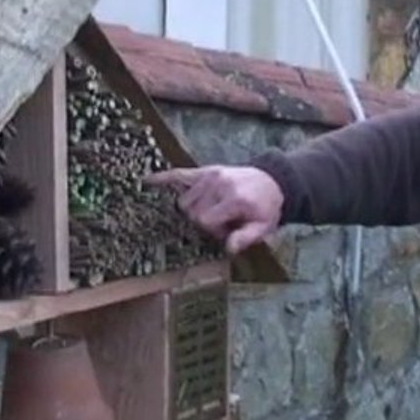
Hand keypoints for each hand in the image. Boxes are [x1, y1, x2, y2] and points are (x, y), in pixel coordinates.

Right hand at [145, 165, 282, 254]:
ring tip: (213, 210)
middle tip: (221, 221)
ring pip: (184, 199)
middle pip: (192, 210)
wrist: (273, 182)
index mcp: (233, 198)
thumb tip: (228, 248)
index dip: (212, 230)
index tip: (225, 230)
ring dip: (194, 208)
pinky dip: (163, 178)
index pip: (205, 220)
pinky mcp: (205, 170)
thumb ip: (245, 238)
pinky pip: (179, 174)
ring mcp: (210, 175)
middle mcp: (219, 184)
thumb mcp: (263, 227)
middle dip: (203, 220)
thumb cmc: (265, 208)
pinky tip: (146, 181)